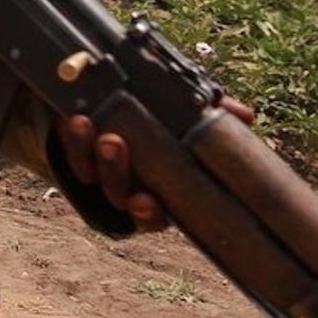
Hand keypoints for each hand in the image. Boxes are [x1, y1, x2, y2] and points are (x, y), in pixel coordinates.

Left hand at [57, 96, 254, 230]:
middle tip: (113, 142)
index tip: (146, 202)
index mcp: (162, 191)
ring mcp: (100, 172)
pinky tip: (77, 119)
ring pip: (94, 174)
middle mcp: (129, 187)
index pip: (155, 214)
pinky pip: (72, 154)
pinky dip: (74, 138)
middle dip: (115, 171)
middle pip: (118, 192)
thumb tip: (245, 116)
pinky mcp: (77, 153)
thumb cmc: (167, 117)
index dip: (148, 213)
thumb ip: (215, 115)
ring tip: (92, 127)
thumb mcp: (193, 115)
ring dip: (93, 152)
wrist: (120, 103)